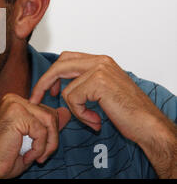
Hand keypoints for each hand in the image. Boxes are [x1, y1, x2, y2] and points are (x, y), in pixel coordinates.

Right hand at [0, 93, 70, 178]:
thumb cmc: (3, 157)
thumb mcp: (32, 140)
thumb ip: (48, 125)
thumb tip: (66, 112)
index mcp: (15, 102)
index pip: (46, 111)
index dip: (49, 133)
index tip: (40, 149)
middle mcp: (13, 99)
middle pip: (50, 114)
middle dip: (51, 139)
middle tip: (40, 155)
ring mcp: (14, 105)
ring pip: (49, 121)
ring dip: (47, 144)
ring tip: (36, 156)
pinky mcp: (16, 115)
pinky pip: (42, 131)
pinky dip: (39, 148)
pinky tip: (27, 156)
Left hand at [29, 51, 171, 145]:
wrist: (148, 125)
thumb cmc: (128, 112)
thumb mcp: (102, 92)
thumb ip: (84, 84)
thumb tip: (59, 87)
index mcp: (101, 61)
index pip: (66, 58)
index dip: (52, 74)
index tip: (46, 90)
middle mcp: (100, 61)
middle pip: (59, 65)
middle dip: (44, 83)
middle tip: (36, 98)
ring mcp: (100, 69)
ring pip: (66, 88)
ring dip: (74, 109)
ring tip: (89, 119)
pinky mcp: (98, 82)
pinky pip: (73, 99)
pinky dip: (80, 114)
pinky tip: (95, 120)